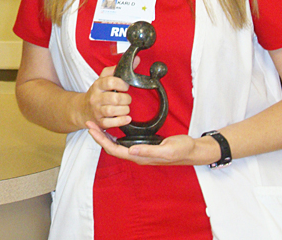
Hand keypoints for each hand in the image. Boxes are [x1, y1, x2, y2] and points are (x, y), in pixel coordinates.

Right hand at [79, 65, 132, 129]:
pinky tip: (126, 118)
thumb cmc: (97, 93)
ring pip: (112, 111)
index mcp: (97, 85)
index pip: (110, 82)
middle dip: (126, 99)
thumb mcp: (103, 79)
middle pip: (114, 98)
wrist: (81, 109)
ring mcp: (97, 111)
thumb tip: (135, 60)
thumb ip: (117, 70)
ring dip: (124, 109)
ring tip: (125, 107)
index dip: (121, 84)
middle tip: (126, 99)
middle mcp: (96, 98)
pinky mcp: (99, 122)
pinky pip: (111, 123)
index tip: (125, 86)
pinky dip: (121, 121)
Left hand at [86, 122, 215, 165]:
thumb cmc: (182, 149)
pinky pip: (123, 142)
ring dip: (104, 135)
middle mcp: (136, 155)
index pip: (114, 150)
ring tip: (95, 123)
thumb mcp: (167, 149)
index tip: (92, 128)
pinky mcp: (142, 146)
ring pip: (116, 145)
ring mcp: (139, 151)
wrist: (192, 150)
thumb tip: (130, 151)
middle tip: (88, 122)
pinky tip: (112, 126)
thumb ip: (149, 151)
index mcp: (140, 157)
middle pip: (111, 147)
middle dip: (98, 136)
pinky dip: (114, 134)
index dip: (101, 140)